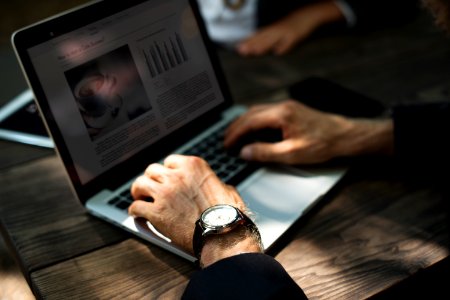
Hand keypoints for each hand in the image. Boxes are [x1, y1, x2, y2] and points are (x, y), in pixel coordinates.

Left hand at [128, 155, 245, 253]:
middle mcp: (176, 176)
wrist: (223, 235)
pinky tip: (137, 214)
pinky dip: (135, 211)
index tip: (166, 178)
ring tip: (140, 198)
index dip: (167, 171)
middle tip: (151, 188)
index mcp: (193, 166)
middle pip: (152, 170)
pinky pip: (136, 207)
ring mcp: (164, 193)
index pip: (170, 161)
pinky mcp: (156, 213)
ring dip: (139, 192)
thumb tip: (214, 187)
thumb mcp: (226, 190)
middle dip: (151, 179)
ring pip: (139, 184)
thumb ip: (213, 184)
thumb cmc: (228, 215)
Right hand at [224, 100, 393, 163]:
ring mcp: (287, 106)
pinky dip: (254, 121)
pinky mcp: (291, 110)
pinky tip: (253, 130)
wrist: (345, 136)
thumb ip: (265, 152)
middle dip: (235, 126)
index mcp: (281, 115)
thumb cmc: (323, 144)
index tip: (226, 144)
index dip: (235, 134)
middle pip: (250, 113)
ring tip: (235, 136)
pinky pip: (266, 112)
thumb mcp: (292, 154)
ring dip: (244, 122)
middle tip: (225, 140)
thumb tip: (245, 152)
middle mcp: (282, 106)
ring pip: (257, 111)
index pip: (249, 122)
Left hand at [237, 1, 343, 55]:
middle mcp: (277, 30)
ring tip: (254, 52)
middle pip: (263, 38)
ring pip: (273, 39)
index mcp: (273, 29)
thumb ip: (270, 38)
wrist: (308, 14)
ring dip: (264, 46)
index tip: (239, 48)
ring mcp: (286, 32)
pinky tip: (278, 53)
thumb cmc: (293, 24)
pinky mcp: (296, 35)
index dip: (249, 41)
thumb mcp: (279, 30)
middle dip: (252, 45)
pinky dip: (284, 47)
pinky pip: (289, 42)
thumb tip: (258, 46)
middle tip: (242, 51)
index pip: (258, 35)